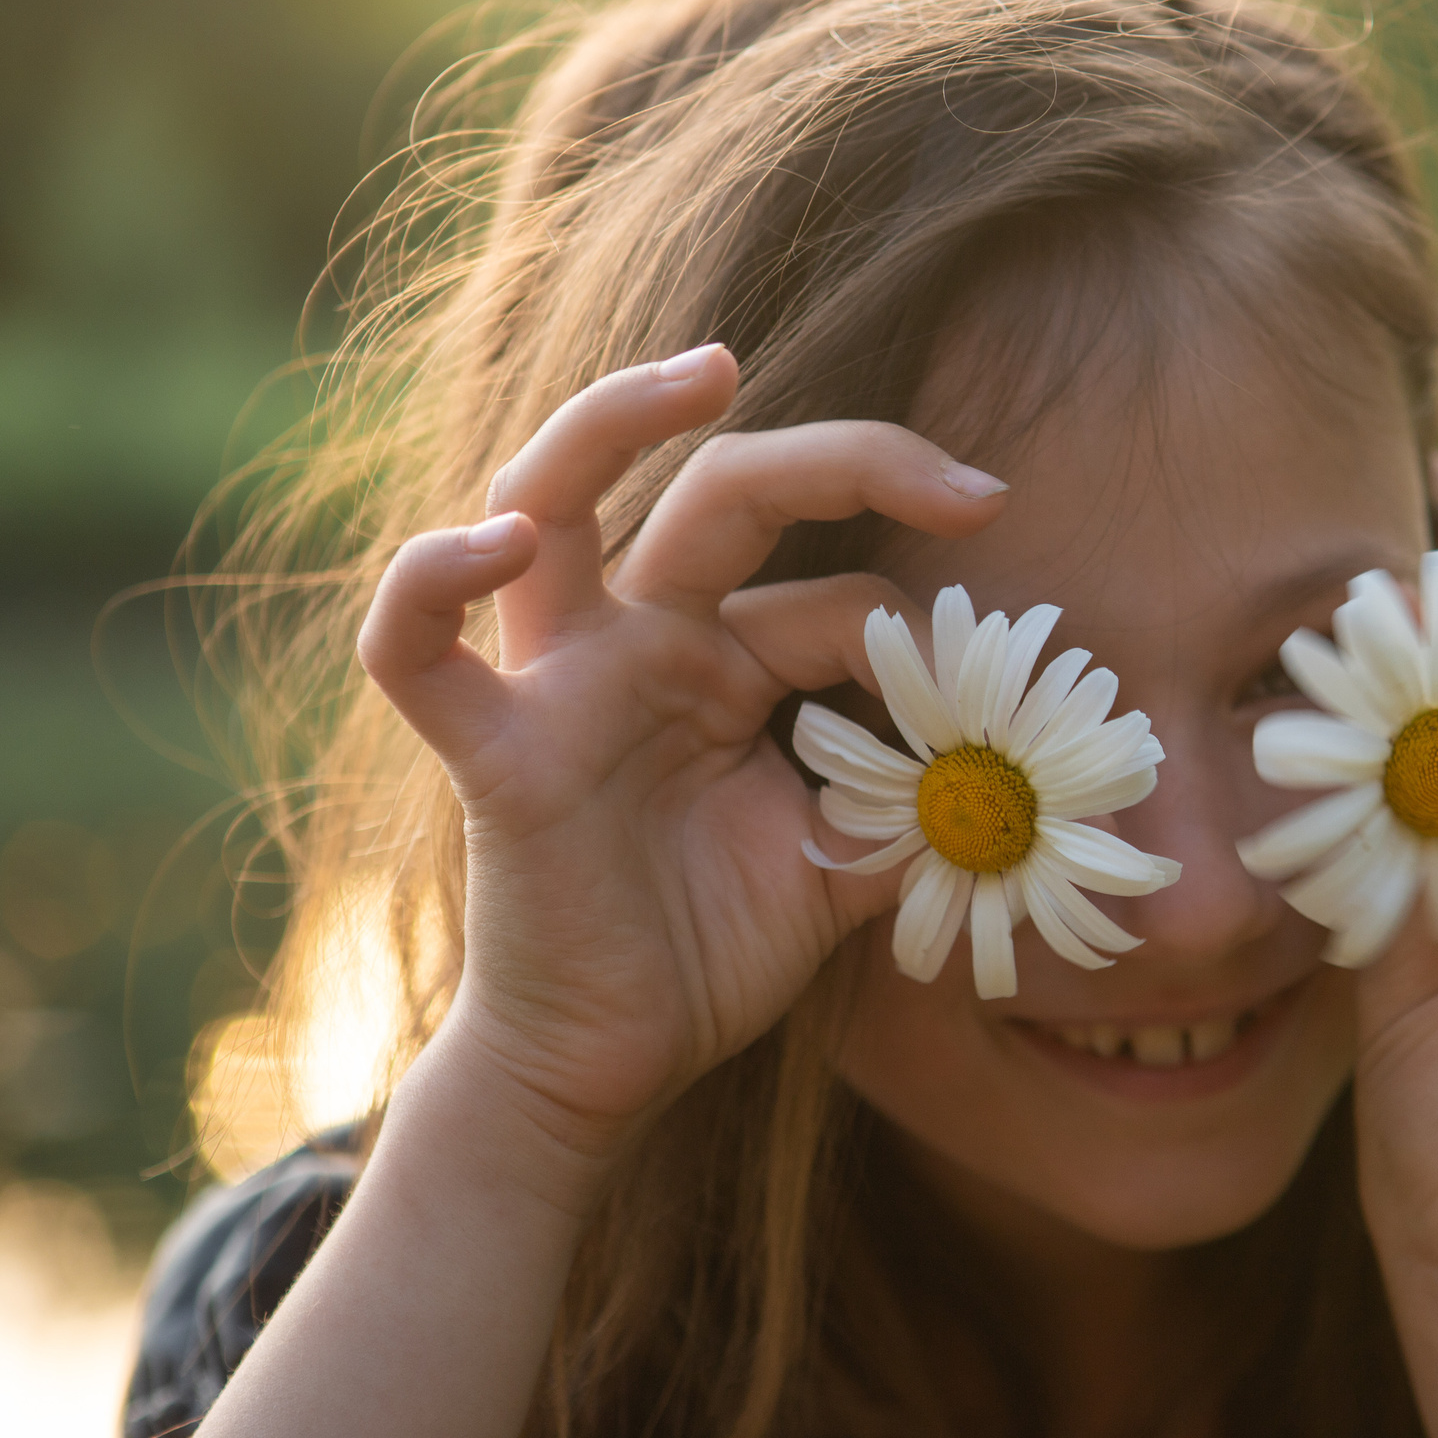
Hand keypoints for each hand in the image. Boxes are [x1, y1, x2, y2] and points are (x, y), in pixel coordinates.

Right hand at [357, 346, 1004, 1173]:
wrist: (612, 1064)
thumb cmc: (710, 949)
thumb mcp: (843, 864)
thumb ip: (915, 805)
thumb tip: (1015, 765)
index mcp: (728, 661)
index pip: (841, 603)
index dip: (933, 637)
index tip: (1019, 690)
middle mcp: (644, 644)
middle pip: (723, 495)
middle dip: (848, 460)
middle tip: (969, 483)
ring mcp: (563, 683)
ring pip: (550, 499)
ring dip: (615, 419)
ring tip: (711, 373)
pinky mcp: (496, 754)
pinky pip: (417, 655)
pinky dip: (430, 583)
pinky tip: (491, 541)